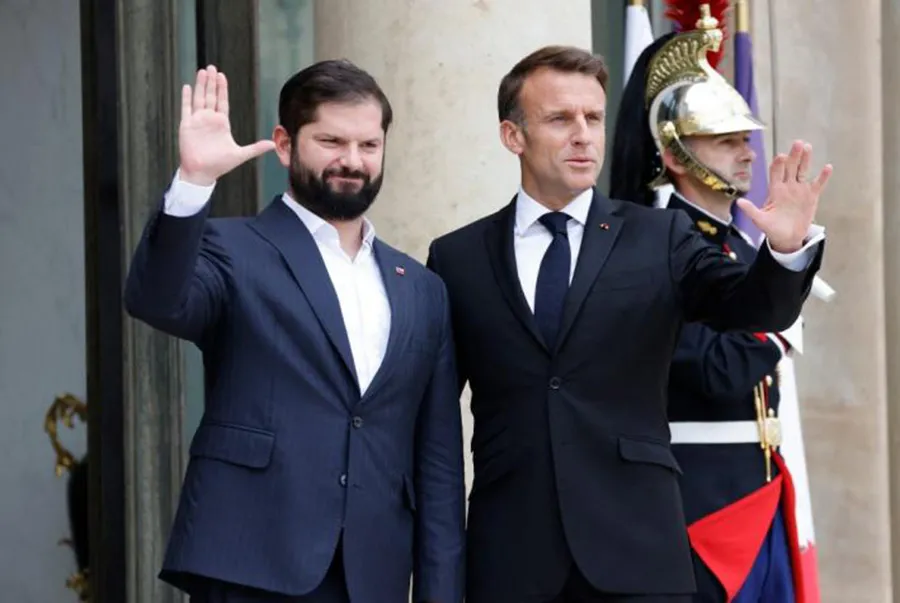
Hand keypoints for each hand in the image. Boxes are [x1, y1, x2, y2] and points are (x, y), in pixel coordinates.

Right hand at [178, 65, 275, 185]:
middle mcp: (210, 119)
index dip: (222, 88)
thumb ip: (256, 148)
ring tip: (202, 72)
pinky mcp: (187, 125)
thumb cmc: (220, 165)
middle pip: (211, 96)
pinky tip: (188, 86)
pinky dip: (187, 97)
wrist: (202, 173)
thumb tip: (274, 145)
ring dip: (201, 85)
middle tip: (212, 67)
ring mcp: (198, 121)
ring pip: (199, 98)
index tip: (222, 76)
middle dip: (212, 82)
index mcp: (222, 123)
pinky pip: (186, 108)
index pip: (222, 101)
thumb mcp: (240, 154)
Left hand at [736, 140, 832, 252]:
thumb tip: (738, 202)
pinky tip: (828, 167)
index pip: (776, 173)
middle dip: (793, 156)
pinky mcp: (811, 197)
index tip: (781, 156)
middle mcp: (787, 187)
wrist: (786, 238)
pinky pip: (817, 184)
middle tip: (797, 143)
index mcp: (775, 190)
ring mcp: (800, 190)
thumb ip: (751, 210)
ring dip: (805, 160)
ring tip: (807, 147)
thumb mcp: (760, 220)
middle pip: (790, 167)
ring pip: (803, 171)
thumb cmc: (771, 229)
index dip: (778, 164)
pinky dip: (823, 177)